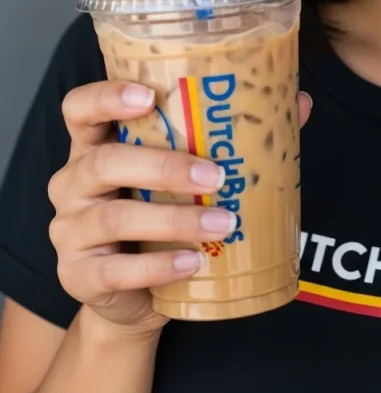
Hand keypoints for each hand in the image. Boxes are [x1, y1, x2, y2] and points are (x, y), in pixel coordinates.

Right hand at [48, 80, 312, 336]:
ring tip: (222, 222)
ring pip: (113, 217)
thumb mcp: (183, 176)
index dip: (106, 97)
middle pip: (102, 162)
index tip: (149, 96)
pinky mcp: (79, 277)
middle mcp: (72, 183)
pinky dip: (157, 267)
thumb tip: (297, 103)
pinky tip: (192, 262)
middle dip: (163, 166)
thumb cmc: (159, 218)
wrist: (132, 296)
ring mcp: (70, 232)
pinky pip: (115, 270)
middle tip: (216, 174)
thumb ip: (230, 139)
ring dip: (173, 219)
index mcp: (94, 146)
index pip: (79, 108)